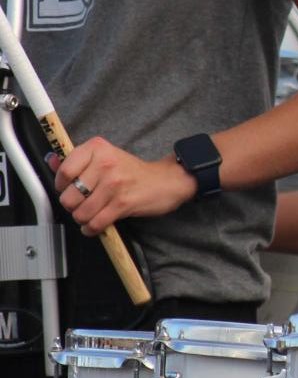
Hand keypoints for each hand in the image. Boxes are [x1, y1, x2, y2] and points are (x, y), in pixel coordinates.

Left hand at [50, 137, 195, 232]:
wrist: (166, 181)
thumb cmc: (133, 171)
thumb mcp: (106, 157)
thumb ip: (77, 160)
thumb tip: (51, 161)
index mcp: (97, 148)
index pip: (64, 171)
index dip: (61, 186)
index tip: (67, 189)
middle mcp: (105, 163)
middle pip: (69, 196)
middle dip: (72, 206)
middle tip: (81, 204)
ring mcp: (114, 184)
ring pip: (81, 212)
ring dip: (82, 219)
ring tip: (90, 215)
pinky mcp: (122, 203)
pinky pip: (96, 223)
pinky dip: (91, 229)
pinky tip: (95, 225)